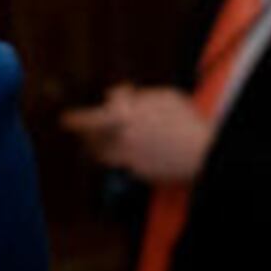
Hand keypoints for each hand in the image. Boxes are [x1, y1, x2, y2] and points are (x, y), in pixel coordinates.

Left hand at [64, 86, 213, 183]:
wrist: (205, 153)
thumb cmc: (186, 120)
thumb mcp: (164, 96)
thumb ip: (138, 96)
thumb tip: (116, 97)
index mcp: (125, 118)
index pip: (90, 117)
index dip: (76, 118)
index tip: (65, 119)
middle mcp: (122, 140)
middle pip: (91, 139)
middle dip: (86, 132)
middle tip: (84, 128)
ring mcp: (129, 159)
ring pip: (104, 154)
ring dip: (101, 145)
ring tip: (108, 138)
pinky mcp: (139, 174)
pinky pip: (124, 164)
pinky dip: (125, 156)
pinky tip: (140, 148)